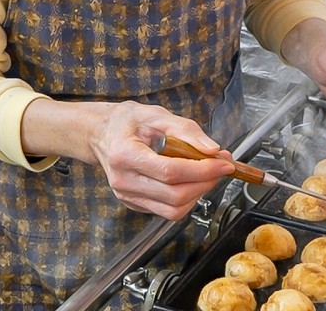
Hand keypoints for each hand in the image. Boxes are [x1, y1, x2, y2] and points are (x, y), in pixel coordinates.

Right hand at [87, 101, 233, 220]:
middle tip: (220, 166)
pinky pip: (167, 210)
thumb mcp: (156, 114)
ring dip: (198, 193)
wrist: (102, 134)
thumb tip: (212, 149)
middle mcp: (123, 180)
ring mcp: (127, 196)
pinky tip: (189, 180)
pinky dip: (186, 198)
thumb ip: (186, 130)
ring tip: (206, 173)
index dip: (202, 170)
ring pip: (173, 209)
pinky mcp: (134, 204)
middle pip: (174, 195)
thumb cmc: (126, 122)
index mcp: (124, 154)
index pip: (170, 171)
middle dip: (205, 182)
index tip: (223, 163)